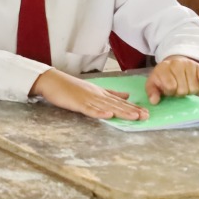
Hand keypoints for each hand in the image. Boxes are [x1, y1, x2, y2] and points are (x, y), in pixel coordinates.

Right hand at [31, 68, 147, 120]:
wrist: (51, 81)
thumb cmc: (70, 87)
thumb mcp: (92, 89)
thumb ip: (110, 93)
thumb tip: (127, 96)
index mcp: (100, 93)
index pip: (119, 101)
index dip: (133, 107)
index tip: (146, 112)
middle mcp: (97, 95)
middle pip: (116, 104)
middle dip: (132, 111)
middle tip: (146, 116)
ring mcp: (87, 99)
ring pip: (107, 107)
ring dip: (121, 112)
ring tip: (134, 117)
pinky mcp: (77, 103)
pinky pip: (89, 109)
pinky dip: (99, 112)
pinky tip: (108, 115)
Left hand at [146, 55, 198, 102]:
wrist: (176, 64)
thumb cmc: (164, 76)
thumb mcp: (154, 82)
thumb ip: (152, 92)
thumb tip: (154, 101)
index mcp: (164, 68)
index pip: (170, 87)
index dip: (170, 92)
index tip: (169, 90)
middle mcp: (177, 64)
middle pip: (183, 89)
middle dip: (180, 93)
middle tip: (178, 88)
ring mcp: (191, 65)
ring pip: (194, 88)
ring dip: (190, 91)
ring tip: (185, 86)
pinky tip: (194, 83)